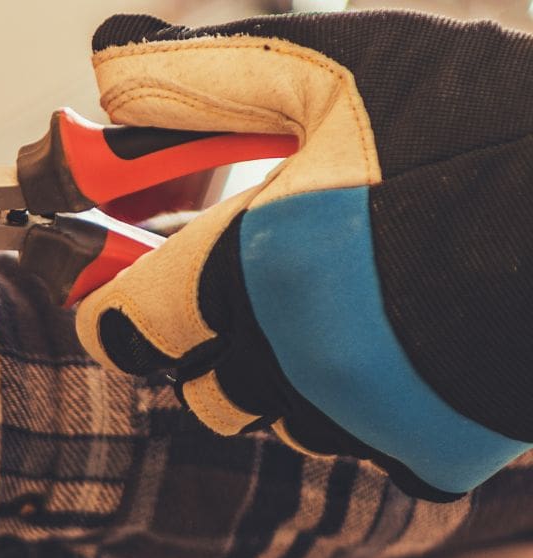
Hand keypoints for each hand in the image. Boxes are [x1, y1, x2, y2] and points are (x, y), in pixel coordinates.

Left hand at [74, 11, 532, 499]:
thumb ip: (208, 79)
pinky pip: (370, 455)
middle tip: (260, 293)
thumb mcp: (342, 67)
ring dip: (293, 381)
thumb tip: (105, 69)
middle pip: (201, 393)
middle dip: (211, 351)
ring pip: (281, 425)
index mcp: (254, 267)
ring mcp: (366, 417)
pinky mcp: (436, 453)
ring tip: (357, 307)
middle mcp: (295, 359)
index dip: (117, 315)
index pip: (126, 331)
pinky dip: (378, 415)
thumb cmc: (487, 122)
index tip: (124, 300)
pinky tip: (416, 352)